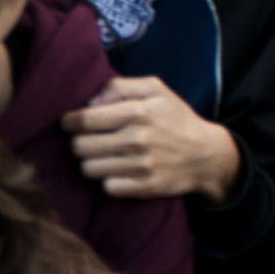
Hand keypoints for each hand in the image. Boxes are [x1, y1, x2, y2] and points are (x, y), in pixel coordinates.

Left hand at [64, 73, 241, 204]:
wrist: (206, 155)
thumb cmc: (175, 118)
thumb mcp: (155, 89)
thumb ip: (120, 86)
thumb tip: (91, 100)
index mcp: (138, 111)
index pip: (85, 119)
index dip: (69, 121)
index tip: (68, 122)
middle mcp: (138, 139)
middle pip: (81, 146)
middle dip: (78, 142)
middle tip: (86, 140)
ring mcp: (142, 166)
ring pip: (89, 168)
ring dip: (90, 162)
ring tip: (100, 155)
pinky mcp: (145, 187)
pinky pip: (107, 187)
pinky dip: (107, 180)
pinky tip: (116, 171)